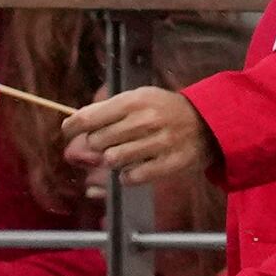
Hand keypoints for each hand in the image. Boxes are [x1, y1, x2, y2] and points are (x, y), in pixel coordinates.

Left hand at [59, 84, 217, 194]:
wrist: (207, 122)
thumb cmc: (165, 109)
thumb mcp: (139, 98)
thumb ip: (108, 110)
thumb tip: (72, 126)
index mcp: (135, 101)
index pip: (88, 118)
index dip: (72, 127)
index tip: (68, 131)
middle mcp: (145, 121)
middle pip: (96, 141)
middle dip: (97, 144)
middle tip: (108, 141)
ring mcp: (157, 143)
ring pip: (112, 160)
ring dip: (112, 159)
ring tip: (124, 153)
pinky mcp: (167, 164)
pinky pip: (131, 177)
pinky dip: (127, 176)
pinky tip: (135, 166)